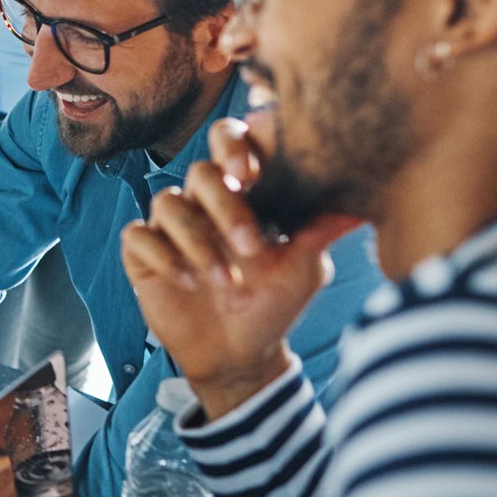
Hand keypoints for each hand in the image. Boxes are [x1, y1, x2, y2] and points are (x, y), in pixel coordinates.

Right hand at [119, 114, 361, 417]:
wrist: (239, 354)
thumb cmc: (274, 303)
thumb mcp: (303, 269)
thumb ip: (319, 232)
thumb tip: (358, 206)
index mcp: (243, 191)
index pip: (231, 142)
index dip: (235, 147)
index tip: (251, 176)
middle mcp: (203, 201)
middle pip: (200, 173)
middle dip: (225, 208)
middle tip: (250, 247)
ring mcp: (171, 225)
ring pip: (167, 203)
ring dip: (198, 242)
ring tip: (226, 281)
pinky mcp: (143, 252)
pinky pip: (139, 236)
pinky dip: (163, 256)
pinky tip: (188, 281)